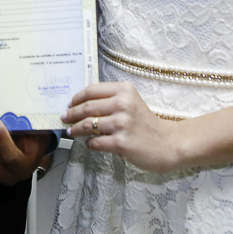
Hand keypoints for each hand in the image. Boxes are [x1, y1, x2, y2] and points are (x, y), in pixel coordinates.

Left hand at [62, 81, 181, 173]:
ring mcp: (122, 124)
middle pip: (87, 107)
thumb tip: (81, 105)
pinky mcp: (121, 143)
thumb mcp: (131, 102)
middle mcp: (123, 104)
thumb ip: (110, 100)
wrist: (168, 144)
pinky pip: (95, 142)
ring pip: (88, 125)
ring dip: (76, 129)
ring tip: (71, 131)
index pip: (92, 90)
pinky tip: (90, 143)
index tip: (70, 104)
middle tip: (64, 117)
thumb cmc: (146, 124)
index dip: (77, 98)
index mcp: (125, 90)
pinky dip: (89, 143)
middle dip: (72, 113)